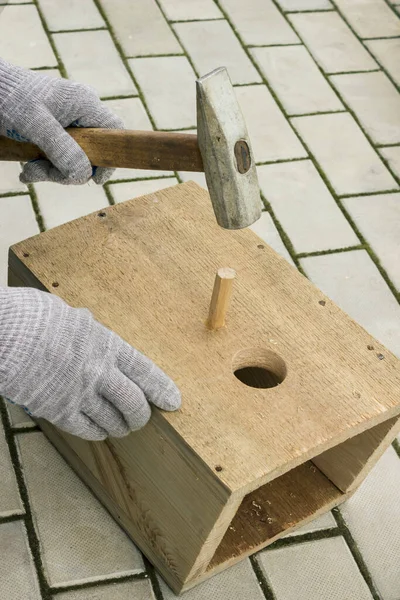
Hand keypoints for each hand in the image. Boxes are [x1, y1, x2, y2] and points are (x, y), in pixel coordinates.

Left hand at [0, 58, 123, 184]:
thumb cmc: (10, 97)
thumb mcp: (35, 125)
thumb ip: (62, 150)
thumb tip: (84, 176)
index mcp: (85, 103)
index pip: (114, 133)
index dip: (109, 160)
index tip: (95, 180)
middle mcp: (82, 111)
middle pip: (91, 152)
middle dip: (67, 170)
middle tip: (39, 173)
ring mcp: (69, 121)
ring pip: (74, 157)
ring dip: (51, 171)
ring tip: (28, 171)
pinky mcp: (57, 129)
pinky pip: (60, 154)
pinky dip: (45, 165)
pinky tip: (28, 169)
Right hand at [0, 287, 180, 439]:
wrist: (6, 335)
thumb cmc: (35, 318)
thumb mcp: (72, 318)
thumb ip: (88, 330)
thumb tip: (90, 328)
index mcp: (107, 345)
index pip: (144, 371)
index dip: (161, 388)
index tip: (173, 401)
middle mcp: (99, 372)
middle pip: (133, 403)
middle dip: (141, 415)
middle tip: (141, 418)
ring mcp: (80, 394)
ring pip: (113, 421)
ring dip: (120, 426)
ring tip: (121, 427)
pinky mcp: (59, 410)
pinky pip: (86, 429)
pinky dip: (97, 432)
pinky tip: (99, 431)